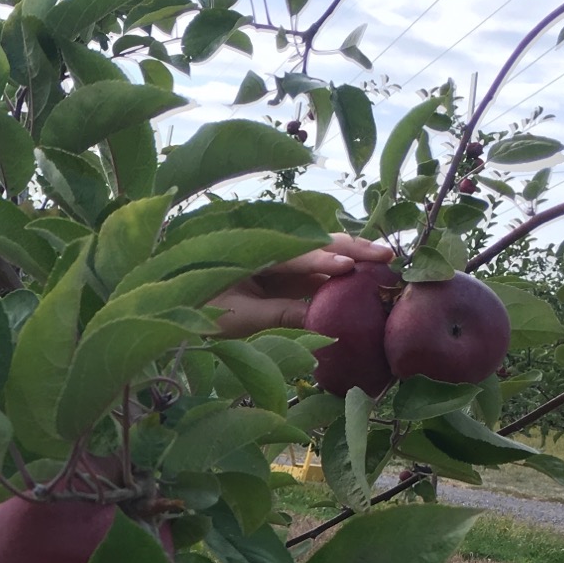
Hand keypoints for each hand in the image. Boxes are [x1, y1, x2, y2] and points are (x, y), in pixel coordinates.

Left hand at [207, 234, 395, 339]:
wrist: (178, 307)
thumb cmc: (202, 311)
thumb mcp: (241, 318)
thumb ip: (282, 315)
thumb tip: (323, 320)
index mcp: (253, 250)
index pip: (296, 253)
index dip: (323, 259)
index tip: (348, 265)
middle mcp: (269, 246)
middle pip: (316, 242)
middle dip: (351, 248)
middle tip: (385, 255)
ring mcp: (278, 258)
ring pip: (320, 253)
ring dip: (351, 256)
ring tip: (382, 261)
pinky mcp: (282, 273)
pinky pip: (314, 270)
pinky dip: (338, 273)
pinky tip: (362, 277)